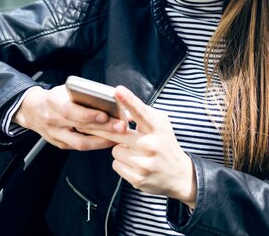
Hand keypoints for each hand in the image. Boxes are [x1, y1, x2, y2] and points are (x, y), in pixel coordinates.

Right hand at [14, 85, 122, 150]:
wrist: (33, 109)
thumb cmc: (55, 97)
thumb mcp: (66, 90)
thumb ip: (84, 94)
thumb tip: (111, 99)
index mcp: (53, 102)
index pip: (71, 110)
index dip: (88, 114)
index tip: (106, 115)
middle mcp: (53, 120)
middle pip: (80, 127)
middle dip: (103, 128)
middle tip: (122, 127)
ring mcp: (55, 135)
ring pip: (80, 143)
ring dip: (102, 141)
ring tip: (119, 136)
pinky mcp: (59, 144)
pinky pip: (79, 146)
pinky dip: (95, 144)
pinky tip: (108, 140)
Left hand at [80, 86, 196, 207]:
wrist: (180, 175)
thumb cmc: (165, 144)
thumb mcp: (160, 125)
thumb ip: (142, 114)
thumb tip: (120, 111)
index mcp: (158, 128)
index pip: (141, 111)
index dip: (129, 100)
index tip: (117, 90)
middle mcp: (152, 144)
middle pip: (118, 132)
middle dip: (105, 129)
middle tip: (88, 124)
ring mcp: (144, 163)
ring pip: (115, 150)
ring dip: (121, 150)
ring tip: (135, 152)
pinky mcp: (138, 178)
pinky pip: (116, 164)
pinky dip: (122, 163)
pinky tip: (134, 164)